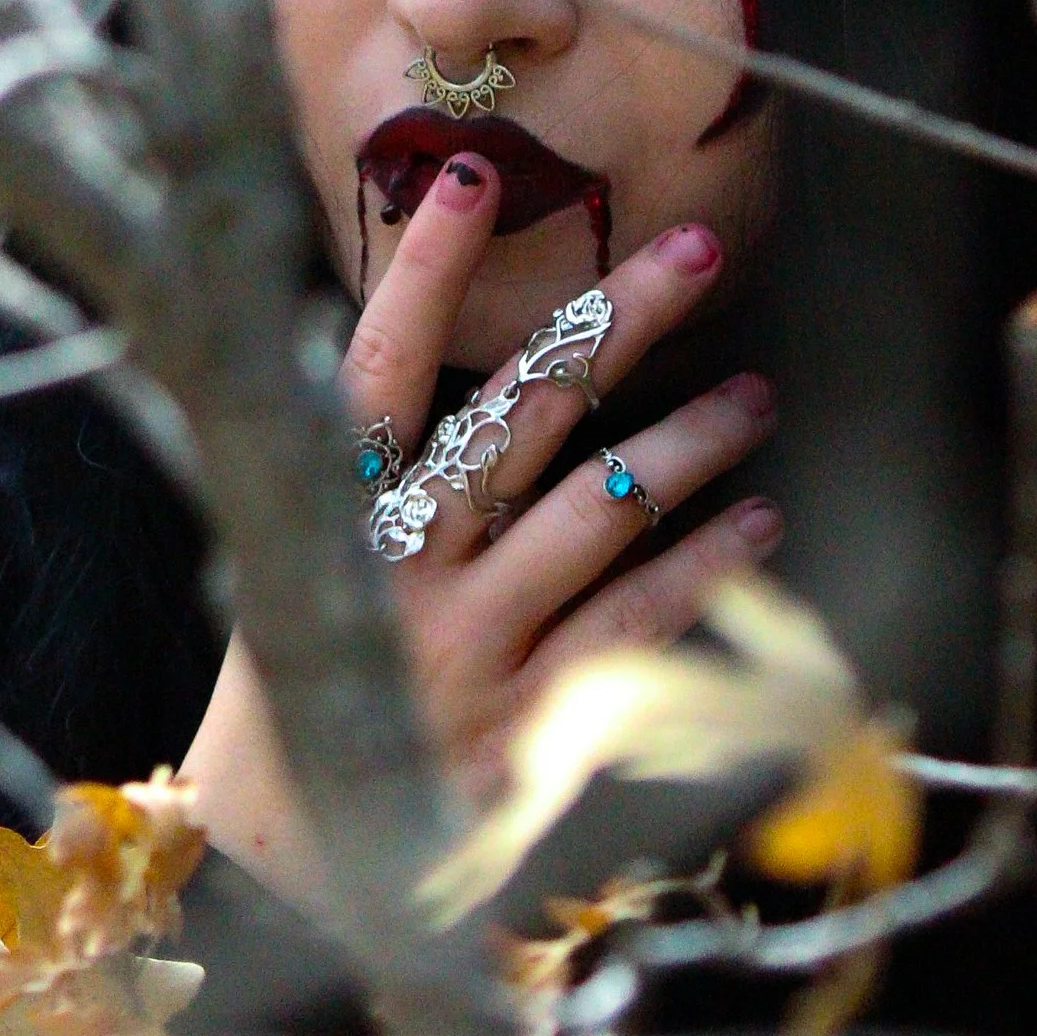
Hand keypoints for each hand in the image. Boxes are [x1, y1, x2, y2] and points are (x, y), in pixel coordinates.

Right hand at [179, 155, 779, 907]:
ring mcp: (469, 649)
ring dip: (685, 442)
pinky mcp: (528, 725)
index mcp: (326, 518)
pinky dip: (703, 570)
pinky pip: (633, 627)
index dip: (421, 274)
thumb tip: (445, 351)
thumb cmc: (298, 685)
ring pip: (594, 515)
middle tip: (695, 249)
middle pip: (515, 419)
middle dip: (611, 326)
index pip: (376, 372)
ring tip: (755, 390)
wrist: (277, 859)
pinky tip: (759, 523)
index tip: (472, 176)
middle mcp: (399, 572)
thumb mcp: (289, 567)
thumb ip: (360, 474)